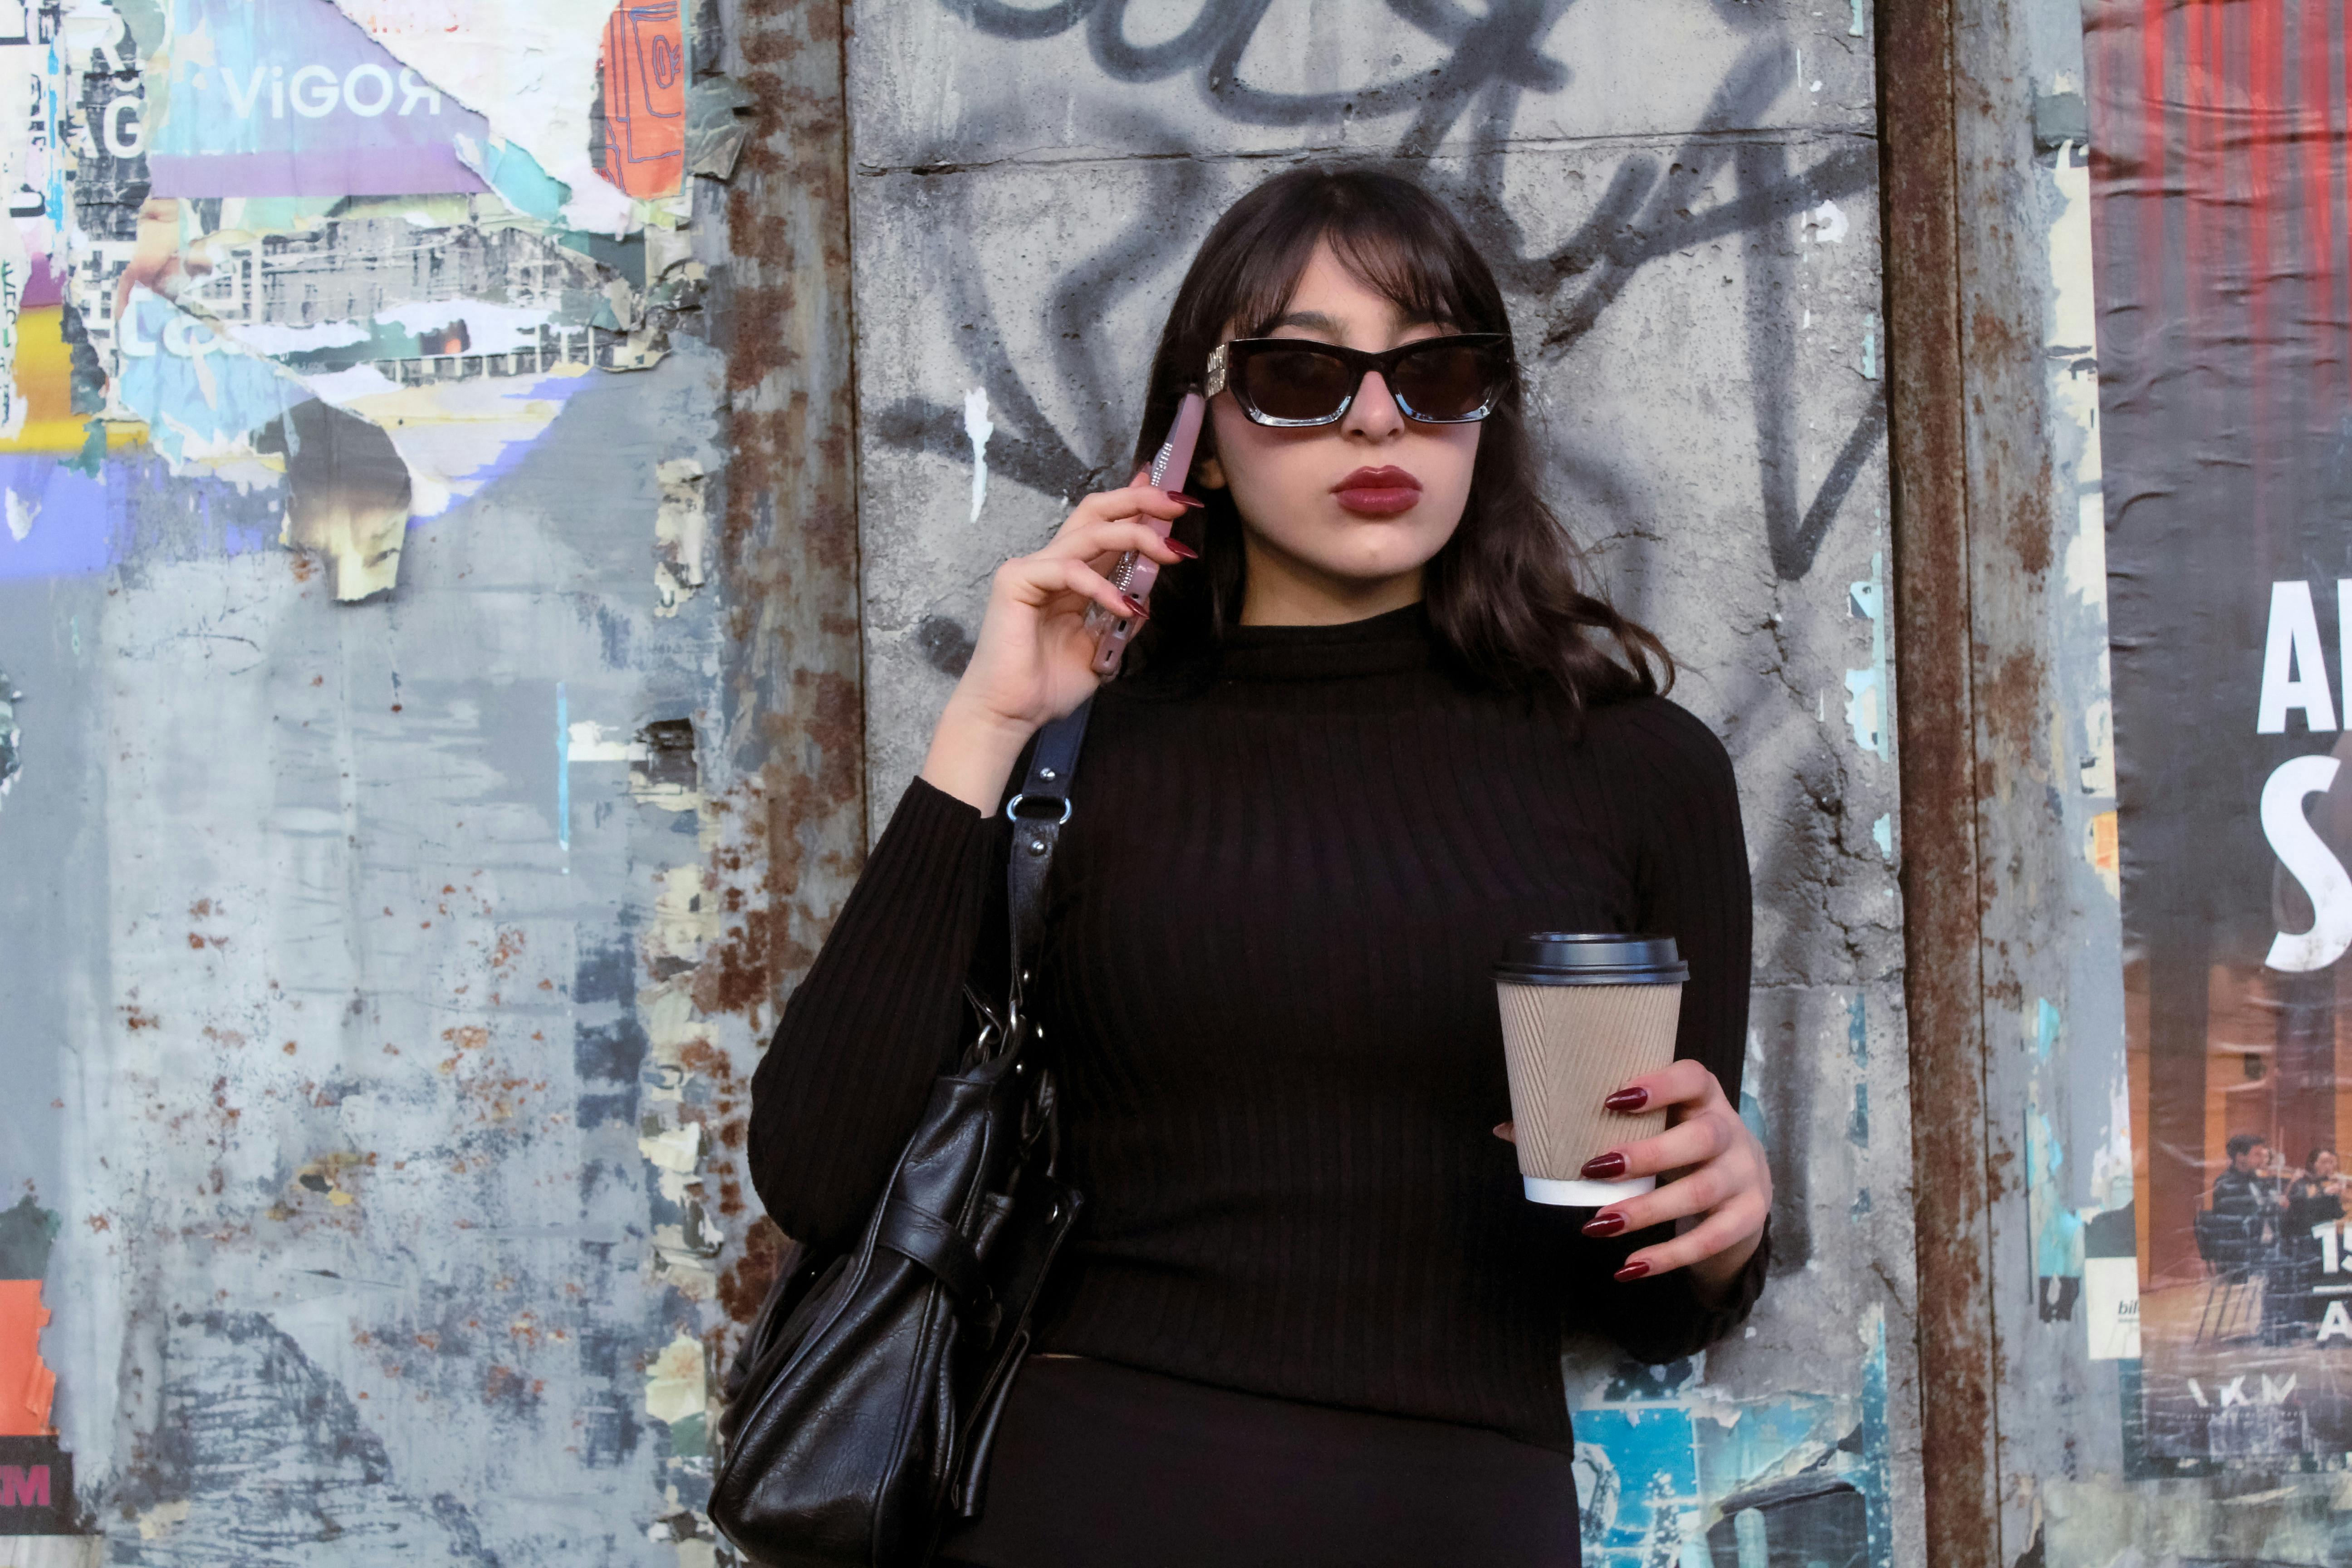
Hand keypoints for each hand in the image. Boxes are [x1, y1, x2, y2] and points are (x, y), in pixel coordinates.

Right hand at [919, 478, 1196, 810]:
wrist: (1012, 714)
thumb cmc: (1048, 685)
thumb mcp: (1101, 647)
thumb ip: (1120, 617)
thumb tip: (1147, 596)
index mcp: (1071, 576)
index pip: (1104, 526)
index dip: (1136, 507)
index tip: (1173, 500)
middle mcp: (1052, 564)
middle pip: (1096, 513)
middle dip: (1139, 502)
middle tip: (1179, 505)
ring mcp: (1033, 569)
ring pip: (1089, 533)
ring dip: (1136, 537)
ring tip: (1170, 551)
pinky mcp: (1017, 581)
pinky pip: (1070, 571)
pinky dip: (1102, 587)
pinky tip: (1125, 608)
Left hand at [1496, 1060, 1770, 1298]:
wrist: (1744, 1180)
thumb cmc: (1677, 1140)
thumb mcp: (1652, 1125)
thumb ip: (1588, 1122)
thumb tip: (1507, 1129)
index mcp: (1703, 1097)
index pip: (1693, 1077)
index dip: (1659, 1085)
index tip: (1612, 1099)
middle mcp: (1731, 1132)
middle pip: (1700, 1139)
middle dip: (1648, 1155)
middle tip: (1594, 1168)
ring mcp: (1745, 1177)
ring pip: (1700, 1192)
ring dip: (1646, 1210)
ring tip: (1597, 1225)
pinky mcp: (1747, 1218)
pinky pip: (1709, 1240)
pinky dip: (1667, 1257)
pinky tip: (1628, 1268)